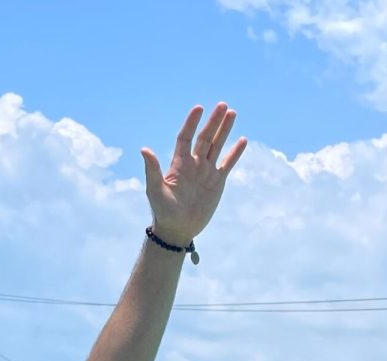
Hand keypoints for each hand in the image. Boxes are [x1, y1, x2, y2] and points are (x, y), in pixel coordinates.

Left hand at [140, 103, 245, 245]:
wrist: (177, 230)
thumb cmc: (162, 211)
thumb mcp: (155, 190)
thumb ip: (152, 170)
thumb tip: (144, 149)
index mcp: (178, 164)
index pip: (185, 138)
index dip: (191, 123)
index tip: (199, 108)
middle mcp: (193, 164)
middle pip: (204, 138)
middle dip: (213, 121)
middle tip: (223, 105)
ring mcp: (206, 172)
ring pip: (217, 146)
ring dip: (224, 130)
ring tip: (232, 113)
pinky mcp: (217, 182)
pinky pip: (227, 163)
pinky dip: (235, 153)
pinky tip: (242, 140)